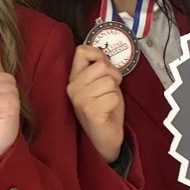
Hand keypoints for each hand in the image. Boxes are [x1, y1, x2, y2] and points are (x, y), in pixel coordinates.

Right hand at [67, 44, 124, 163]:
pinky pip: (113, 96)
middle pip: (102, 65)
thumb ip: (99, 67)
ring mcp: (80, 99)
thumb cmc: (104, 108)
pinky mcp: (90, 111)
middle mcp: (73, 87)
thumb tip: (103, 52)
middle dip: (114, 75)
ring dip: (115, 91)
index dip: (99, 54)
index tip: (104, 66)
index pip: (82, 51)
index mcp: (74, 78)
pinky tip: (108, 111)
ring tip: (108, 100)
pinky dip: (116, 103)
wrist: (104, 137)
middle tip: (110, 90)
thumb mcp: (100, 83)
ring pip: (109, 81)